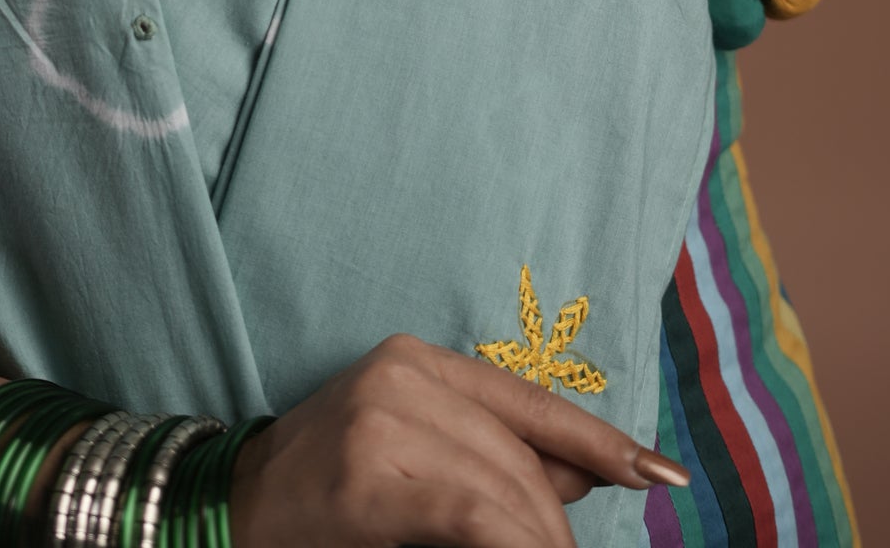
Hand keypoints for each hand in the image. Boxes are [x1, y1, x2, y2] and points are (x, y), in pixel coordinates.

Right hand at [227, 331, 688, 547]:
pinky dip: (512, 543)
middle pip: (521, 454)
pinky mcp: (369, 477)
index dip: (600, 439)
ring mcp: (384, 420)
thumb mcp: (416, 456)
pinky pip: (471, 515)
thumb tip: (589, 473)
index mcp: (418, 360)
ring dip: (539, 539)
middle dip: (558, 520)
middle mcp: (405, 375)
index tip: (659, 472)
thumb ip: (496, 458)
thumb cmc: (328, 495)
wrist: (230, 511)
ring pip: (504, 488)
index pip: (530, 401)